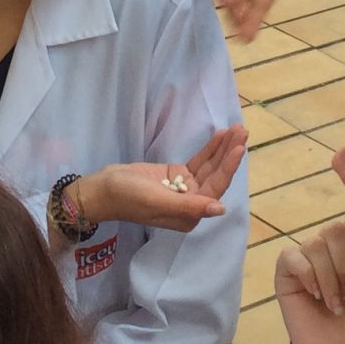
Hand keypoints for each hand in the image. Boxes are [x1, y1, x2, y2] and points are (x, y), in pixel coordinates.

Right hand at [75, 125, 247, 231]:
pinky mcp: (176, 176)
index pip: (214, 188)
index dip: (228, 167)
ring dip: (222, 148)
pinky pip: (198, 162)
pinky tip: (219, 136)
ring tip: (236, 128)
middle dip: (229, 153)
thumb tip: (219, 209)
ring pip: (209, 167)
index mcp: (189, 215)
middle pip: (216, 175)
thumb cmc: (127, 198)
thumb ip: (189, 206)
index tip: (239, 147)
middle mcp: (191, 204)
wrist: (103, 189)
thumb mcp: (157, 202)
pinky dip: (209, 149)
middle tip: (242, 130)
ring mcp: (184, 189)